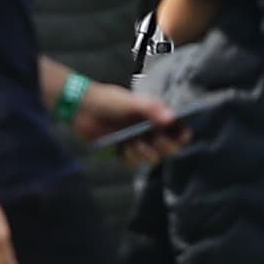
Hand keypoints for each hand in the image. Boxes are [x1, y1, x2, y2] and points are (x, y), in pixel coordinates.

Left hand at [72, 82, 186, 166]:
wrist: (81, 107)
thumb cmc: (108, 100)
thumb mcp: (131, 102)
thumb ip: (151, 109)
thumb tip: (172, 118)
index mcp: (154, 116)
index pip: (176, 129)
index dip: (182, 136)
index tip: (182, 138)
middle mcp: (148, 131)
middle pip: (168, 148)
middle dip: (164, 147)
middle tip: (156, 140)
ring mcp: (136, 142)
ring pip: (151, 158)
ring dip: (144, 154)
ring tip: (132, 144)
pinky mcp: (122, 152)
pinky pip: (133, 163)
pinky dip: (129, 159)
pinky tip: (123, 149)